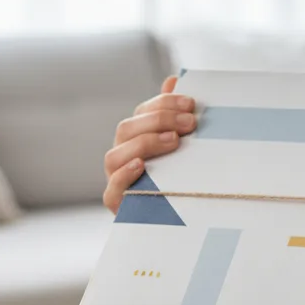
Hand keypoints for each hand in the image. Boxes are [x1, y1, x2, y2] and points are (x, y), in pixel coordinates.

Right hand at [103, 75, 195, 211]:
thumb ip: (175, 116)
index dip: (164, 103)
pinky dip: (125, 175)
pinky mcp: (116, 203)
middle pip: (127, 129)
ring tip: (174, 141)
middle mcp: (121, 155)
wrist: (174, 225)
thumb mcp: (181, 148)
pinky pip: (113, 188)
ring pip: (115, 155)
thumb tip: (174, 79)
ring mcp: (115, 178)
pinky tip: (142, 166)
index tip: (191, 104)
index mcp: (134, 138)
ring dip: (145, 143)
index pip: (142, 111)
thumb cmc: (178, 180)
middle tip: (190, 123)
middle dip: (159, 121)